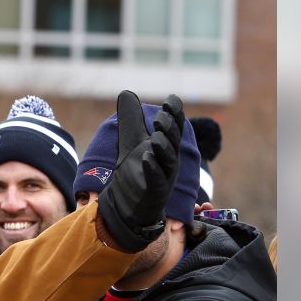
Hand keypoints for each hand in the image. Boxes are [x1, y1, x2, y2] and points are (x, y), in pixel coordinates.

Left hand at [97, 90, 184, 251]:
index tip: (171, 100)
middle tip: (160, 116)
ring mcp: (164, 178)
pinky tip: (147, 158)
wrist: (129, 207)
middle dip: (169, 129)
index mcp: (166, 149)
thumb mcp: (131, 143)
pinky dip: (152, 168)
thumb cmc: (137, 173)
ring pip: (167, 161)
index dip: (174, 115)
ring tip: (155, 136)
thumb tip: (126, 93)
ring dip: (163, 148)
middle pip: (173, 143)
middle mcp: (169, 163)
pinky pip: (156, 179)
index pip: (173, 129)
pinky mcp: (154, 193)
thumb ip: (131, 120)